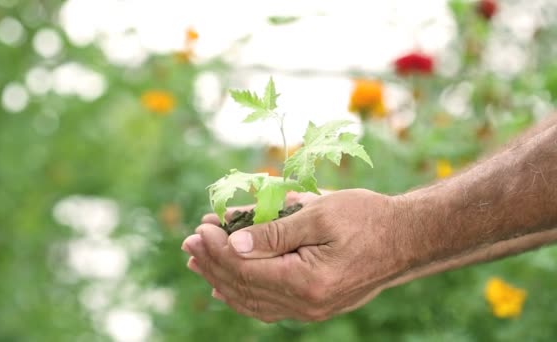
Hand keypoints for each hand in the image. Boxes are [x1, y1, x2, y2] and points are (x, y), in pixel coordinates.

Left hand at [181, 189, 409, 321]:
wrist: (407, 239)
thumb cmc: (367, 218)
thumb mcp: (319, 214)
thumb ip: (274, 231)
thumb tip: (234, 243)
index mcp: (307, 281)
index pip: (245, 270)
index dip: (217, 251)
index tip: (199, 229)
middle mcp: (306, 304)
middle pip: (244, 288)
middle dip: (212, 262)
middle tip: (189, 241)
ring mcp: (310, 310)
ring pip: (252, 301)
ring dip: (221, 278)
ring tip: (197, 260)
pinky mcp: (314, 306)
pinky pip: (268, 307)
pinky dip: (243, 295)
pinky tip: (224, 287)